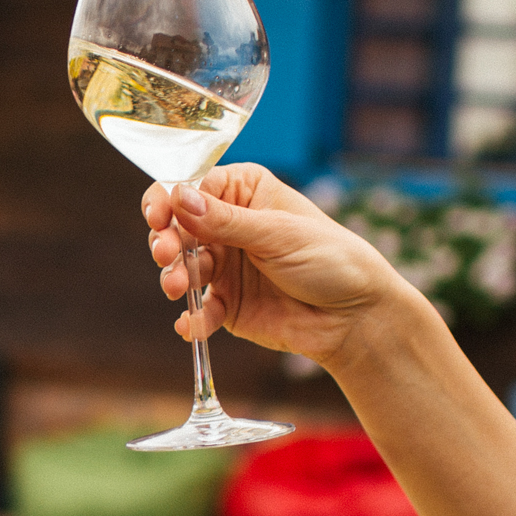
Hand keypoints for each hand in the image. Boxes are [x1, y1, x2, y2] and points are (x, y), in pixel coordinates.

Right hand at [142, 165, 422, 370]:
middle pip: (177, 229)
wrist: (356, 317)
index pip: (190, 188)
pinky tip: (190, 327)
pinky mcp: (228, 305)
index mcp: (242, 192)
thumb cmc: (330, 258)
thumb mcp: (278, 233)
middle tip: (165, 255)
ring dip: (175, 278)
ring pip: (182, 268)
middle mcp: (227, 226)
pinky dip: (192, 320)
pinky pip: (200, 311)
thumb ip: (226, 220)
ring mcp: (225, 266)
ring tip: (177, 288)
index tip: (159, 216)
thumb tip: (178, 197)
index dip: (168, 200)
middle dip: (166, 242)